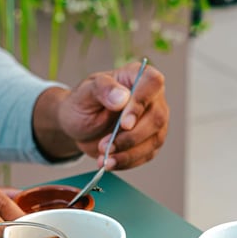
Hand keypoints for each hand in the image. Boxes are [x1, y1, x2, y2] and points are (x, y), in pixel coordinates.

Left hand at [33, 61, 168, 167]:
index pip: (152, 83)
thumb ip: (102, 89)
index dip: (141, 103)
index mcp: (136, 76)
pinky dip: (127, 161)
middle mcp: (151, 98)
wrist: (79, 126)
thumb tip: (122, 97)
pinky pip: (146, 155)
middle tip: (105, 145)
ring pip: (154, 139)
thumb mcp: (84, 93)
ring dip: (127, 153)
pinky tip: (110, 161)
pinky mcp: (150, 142)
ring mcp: (154, 121)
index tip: (124, 124)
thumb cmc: (83, 103)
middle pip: (157, 117)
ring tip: (104, 157)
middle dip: (130, 137)